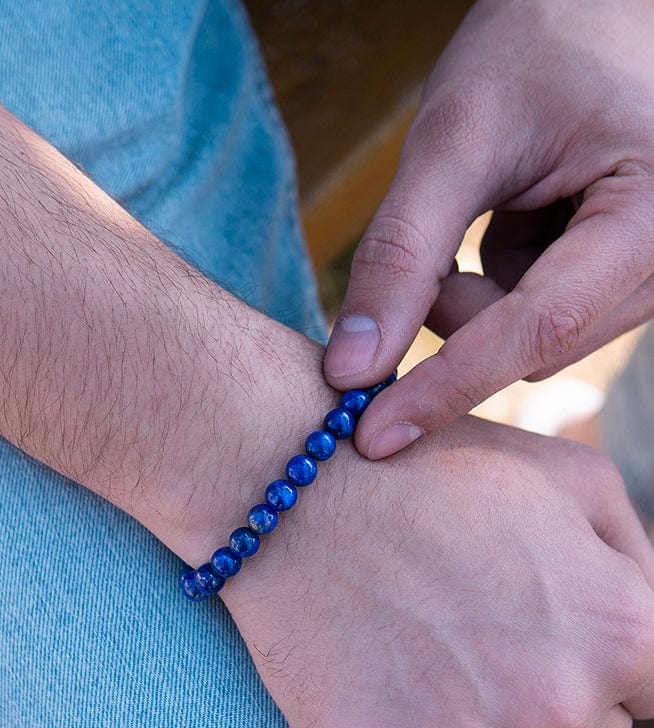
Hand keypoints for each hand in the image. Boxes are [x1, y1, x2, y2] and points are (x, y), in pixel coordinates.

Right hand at [220, 417, 653, 727]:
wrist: (297, 494)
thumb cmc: (439, 473)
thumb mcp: (572, 478)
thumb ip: (639, 564)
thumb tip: (652, 630)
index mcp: (624, 636)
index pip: (650, 695)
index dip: (595, 655)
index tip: (539, 621)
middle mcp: (560, 710)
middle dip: (546, 695)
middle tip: (472, 628)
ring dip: (479, 726)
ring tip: (419, 642)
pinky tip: (385, 683)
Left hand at [323, 0, 653, 458]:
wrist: (597, 5)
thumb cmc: (539, 41)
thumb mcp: (457, 137)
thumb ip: (402, 252)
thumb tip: (350, 371)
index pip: (538, 329)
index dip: (446, 386)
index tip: (371, 437)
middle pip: (531, 345)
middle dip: (460, 307)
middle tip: (444, 229)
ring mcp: (650, 276)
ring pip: (529, 341)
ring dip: (479, 294)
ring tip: (496, 203)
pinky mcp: (621, 280)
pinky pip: (538, 318)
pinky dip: (500, 283)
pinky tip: (519, 217)